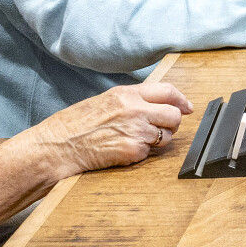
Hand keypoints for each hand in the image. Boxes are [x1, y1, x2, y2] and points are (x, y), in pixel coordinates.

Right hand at [26, 81, 192, 176]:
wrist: (58, 146)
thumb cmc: (75, 124)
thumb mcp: (104, 101)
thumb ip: (131, 100)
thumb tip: (155, 103)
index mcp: (126, 94)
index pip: (168, 91)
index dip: (182, 100)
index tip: (188, 107)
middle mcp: (135, 110)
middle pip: (174, 115)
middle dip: (173, 123)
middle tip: (163, 128)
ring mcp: (135, 132)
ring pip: (166, 137)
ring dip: (158, 141)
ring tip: (136, 140)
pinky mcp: (132, 152)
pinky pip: (149, 154)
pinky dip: (141, 154)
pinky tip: (124, 151)